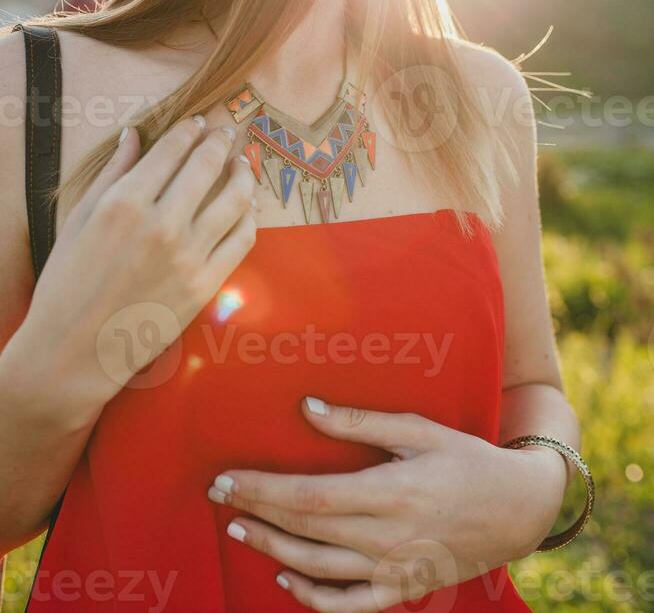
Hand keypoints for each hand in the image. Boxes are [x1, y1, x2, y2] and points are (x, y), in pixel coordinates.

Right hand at [9, 108, 256, 424]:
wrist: (74, 352)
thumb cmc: (68, 284)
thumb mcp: (80, 219)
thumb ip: (113, 172)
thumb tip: (135, 133)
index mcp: (125, 203)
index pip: (172, 151)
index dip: (189, 131)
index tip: (197, 123)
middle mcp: (162, 224)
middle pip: (207, 166)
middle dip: (220, 141)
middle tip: (226, 132)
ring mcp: (188, 256)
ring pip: (235, 199)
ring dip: (243, 173)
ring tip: (242, 163)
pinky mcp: (205, 286)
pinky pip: (242, 240)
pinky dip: (248, 216)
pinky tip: (245, 207)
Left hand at [208, 398, 565, 610]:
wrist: (518, 509)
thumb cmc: (467, 459)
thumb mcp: (419, 429)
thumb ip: (360, 422)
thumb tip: (308, 408)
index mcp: (391, 491)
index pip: (309, 496)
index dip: (262, 489)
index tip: (227, 476)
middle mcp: (388, 537)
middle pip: (305, 530)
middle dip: (256, 512)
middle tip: (218, 495)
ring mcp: (395, 570)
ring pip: (318, 567)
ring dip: (272, 550)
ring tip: (238, 530)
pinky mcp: (403, 590)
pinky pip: (349, 603)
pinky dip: (313, 597)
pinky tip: (286, 580)